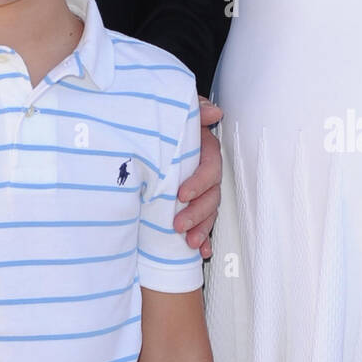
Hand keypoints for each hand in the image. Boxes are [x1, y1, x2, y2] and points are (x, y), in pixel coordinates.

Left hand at [174, 98, 222, 258]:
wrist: (146, 132)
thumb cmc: (164, 121)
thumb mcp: (175, 111)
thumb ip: (194, 111)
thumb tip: (214, 111)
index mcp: (203, 148)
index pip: (210, 165)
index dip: (199, 181)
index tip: (181, 194)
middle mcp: (204, 169)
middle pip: (212, 193)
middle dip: (197, 212)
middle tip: (178, 225)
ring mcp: (200, 187)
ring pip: (209, 210)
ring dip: (202, 228)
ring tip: (189, 243)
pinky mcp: (192, 202)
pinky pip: (204, 221)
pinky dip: (204, 237)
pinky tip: (201, 251)